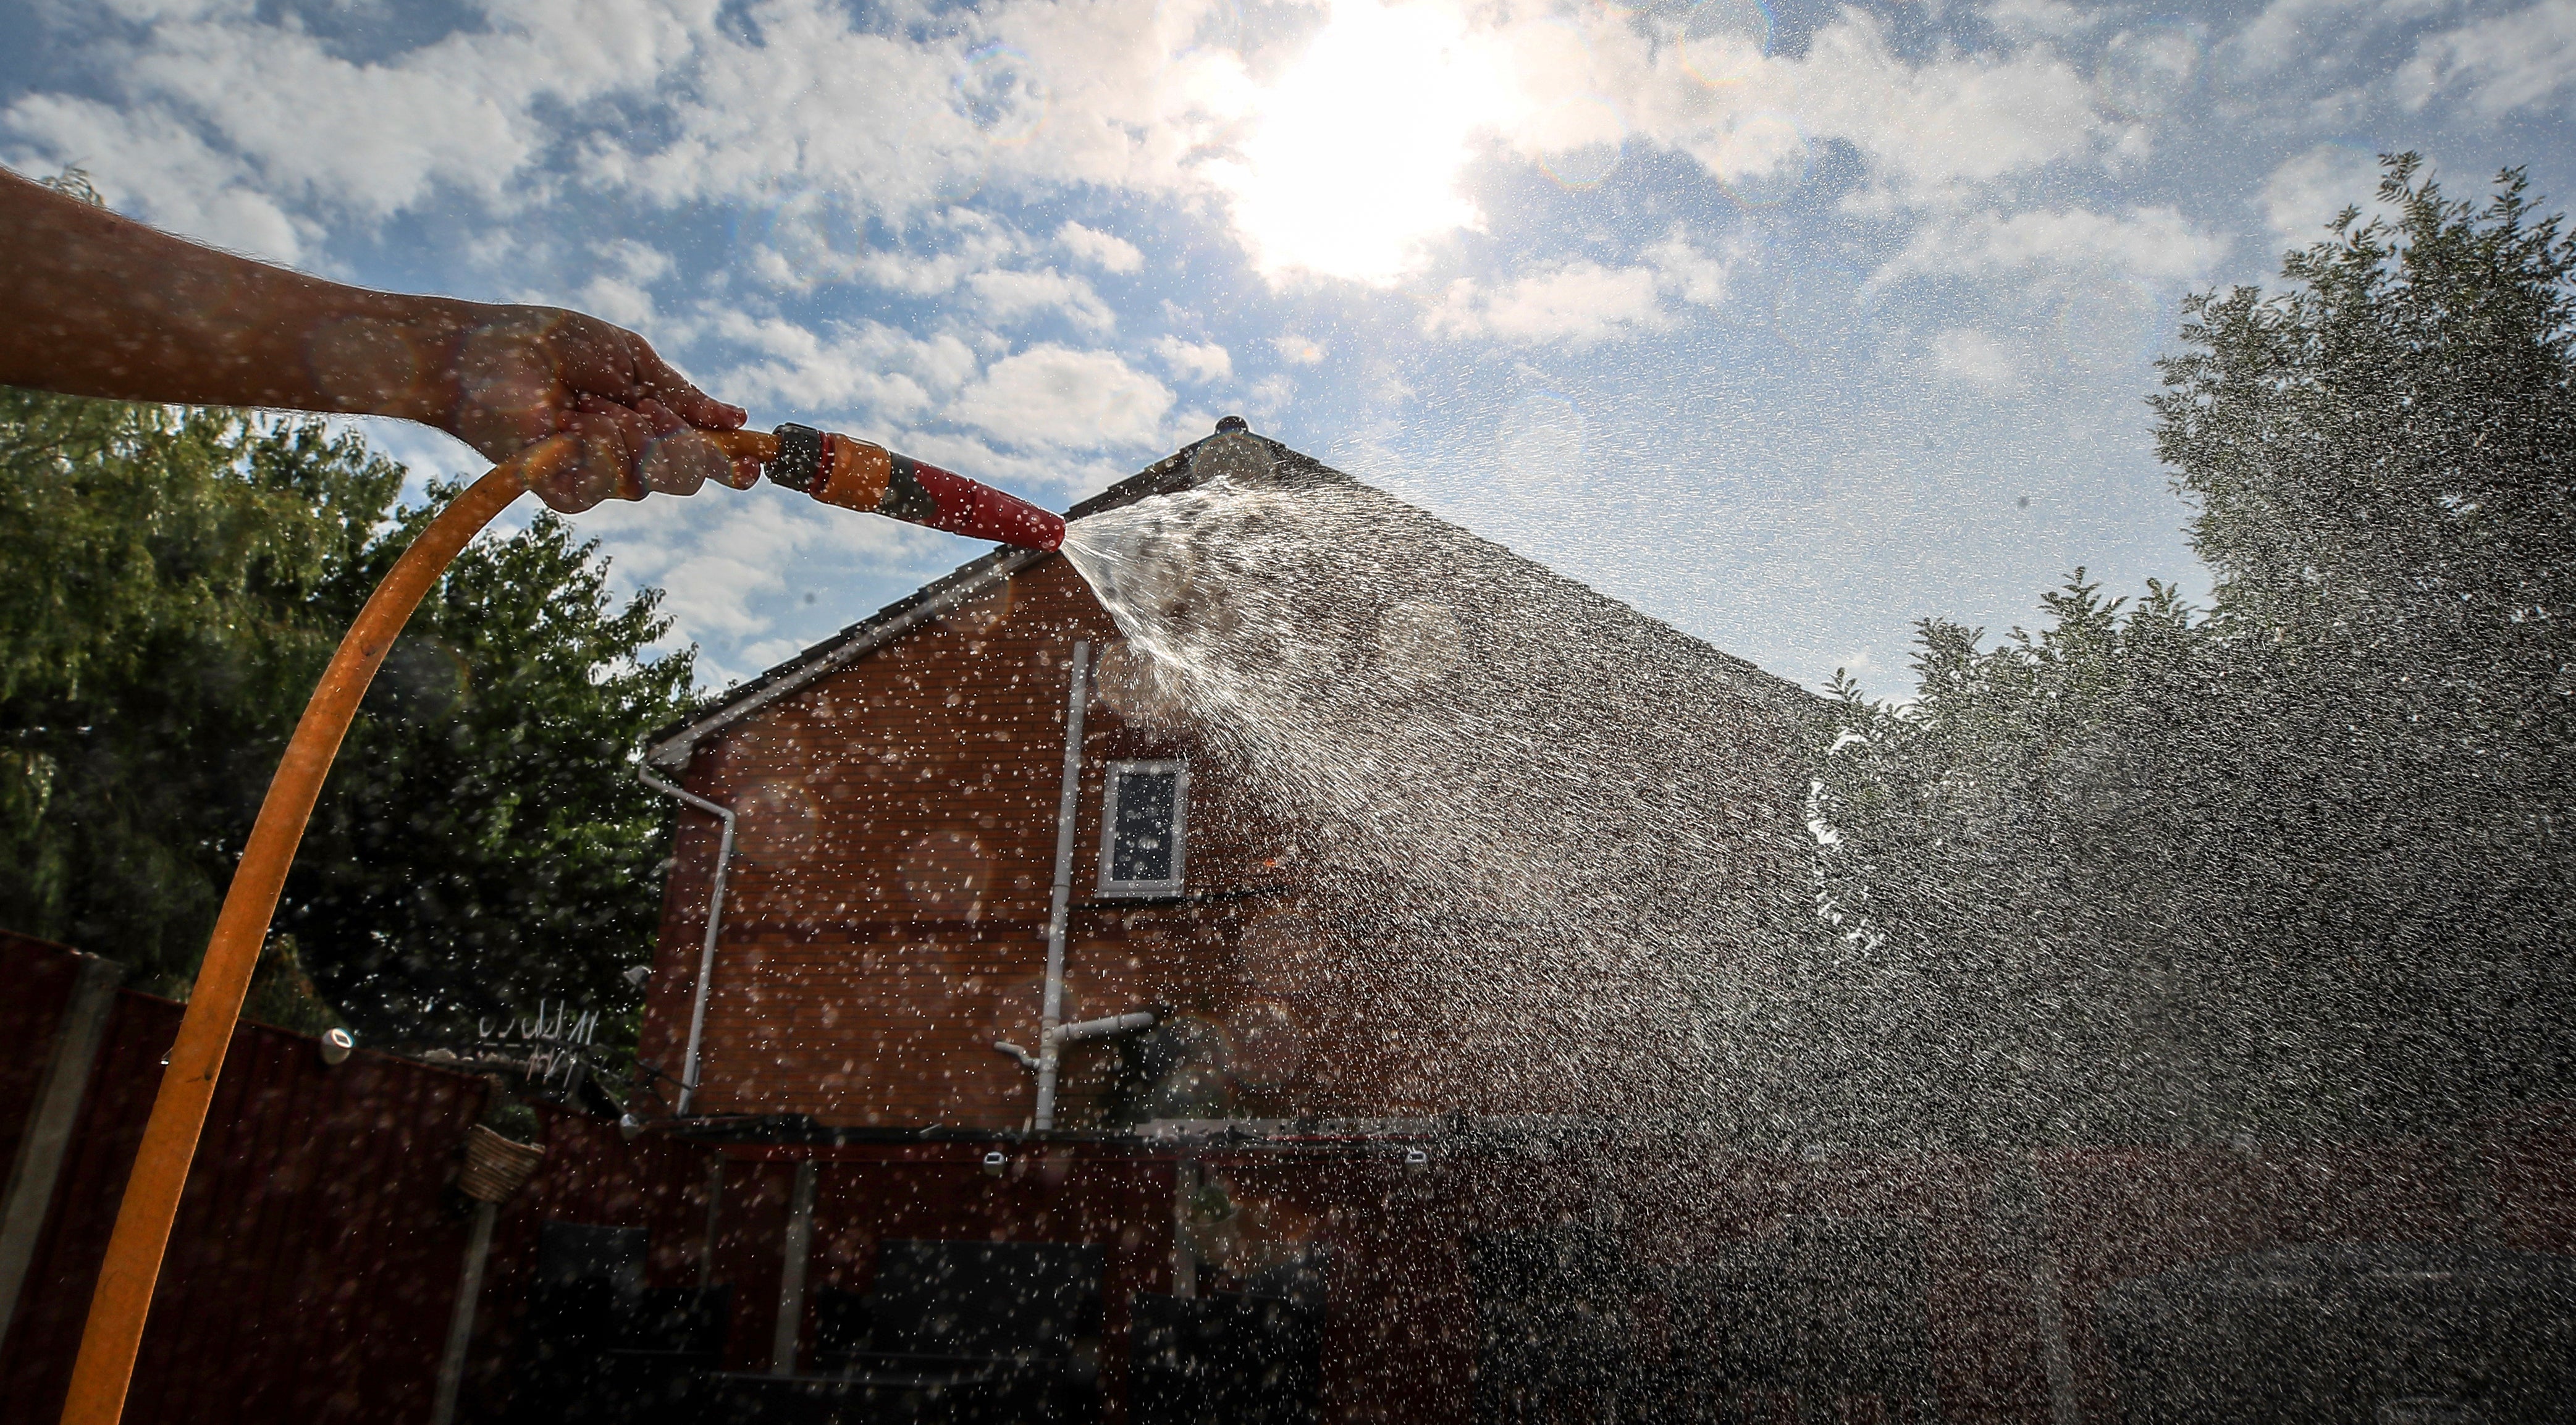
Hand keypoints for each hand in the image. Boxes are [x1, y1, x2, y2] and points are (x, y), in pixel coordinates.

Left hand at [439, 307, 753, 512]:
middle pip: (684, 476)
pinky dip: (597, 447)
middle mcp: (625, 456)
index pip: (699, 454)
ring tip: (591, 405)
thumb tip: (735, 418)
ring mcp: (595, 476)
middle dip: (678, 443)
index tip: (754, 457)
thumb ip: (681, 392)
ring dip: (629, 436)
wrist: (480, 352)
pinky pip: (608, 482)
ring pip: (649, 479)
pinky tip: (571, 422)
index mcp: (645, 423)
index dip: (730, 461)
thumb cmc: (546, 343)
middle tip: (645, 409)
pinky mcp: (563, 489)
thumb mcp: (629, 358)